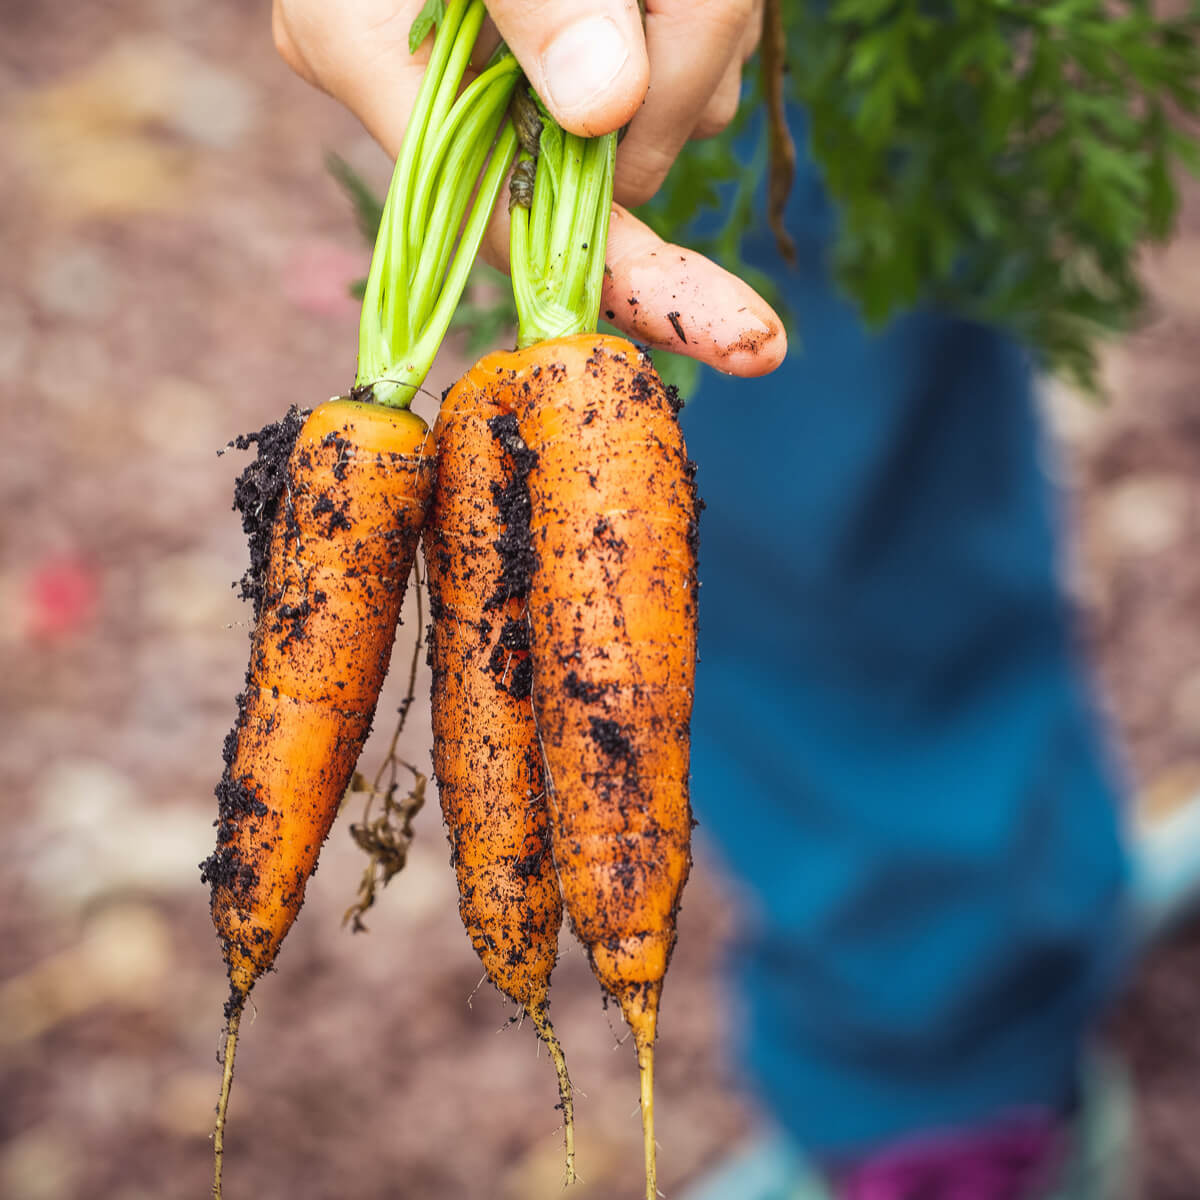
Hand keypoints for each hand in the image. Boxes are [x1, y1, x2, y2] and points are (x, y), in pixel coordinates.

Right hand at [273, 0, 785, 375]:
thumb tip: (602, 106)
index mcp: (363, 51)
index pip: (511, 225)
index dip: (631, 279)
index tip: (742, 337)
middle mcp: (431, 80)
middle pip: (604, 167)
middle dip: (680, 85)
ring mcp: (502, 64)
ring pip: (658, 112)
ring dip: (700, 33)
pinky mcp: (569, 41)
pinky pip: (673, 66)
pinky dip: (701, 18)